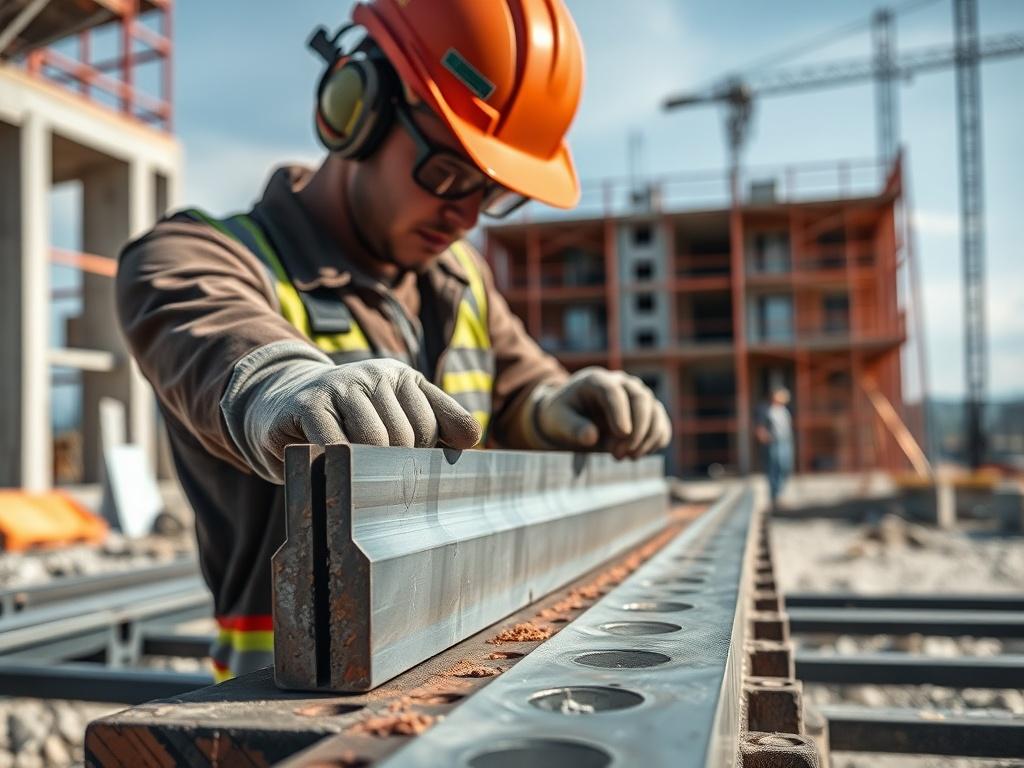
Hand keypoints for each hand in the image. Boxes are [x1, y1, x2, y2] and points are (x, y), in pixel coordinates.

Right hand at [235, 356, 480, 482]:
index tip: (409, 469)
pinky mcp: (309, 403)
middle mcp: (375, 373)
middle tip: (373, 475)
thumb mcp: (394, 413)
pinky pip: (337, 445)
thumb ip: (438, 422)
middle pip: (407, 437)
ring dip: (366, 468)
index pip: (435, 425)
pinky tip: (332, 468)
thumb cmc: (347, 419)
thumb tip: (472, 440)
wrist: (279, 401)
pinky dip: (339, 466)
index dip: (425, 456)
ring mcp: (340, 385)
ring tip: (354, 473)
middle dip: (394, 466)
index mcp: (403, 377)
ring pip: (375, 442)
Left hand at [532, 367, 671, 458]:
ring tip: (629, 457)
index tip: (622, 434)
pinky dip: (657, 440)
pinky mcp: (647, 411)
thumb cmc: (563, 415)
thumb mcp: (559, 420)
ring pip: (655, 411)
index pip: (613, 392)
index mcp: (596, 380)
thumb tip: (591, 437)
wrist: (572, 415)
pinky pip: (661, 424)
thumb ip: (572, 427)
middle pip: (640, 398)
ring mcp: (637, 395)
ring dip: (647, 438)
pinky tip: (639, 454)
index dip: (620, 412)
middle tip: (618, 455)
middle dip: (636, 430)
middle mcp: (621, 382)